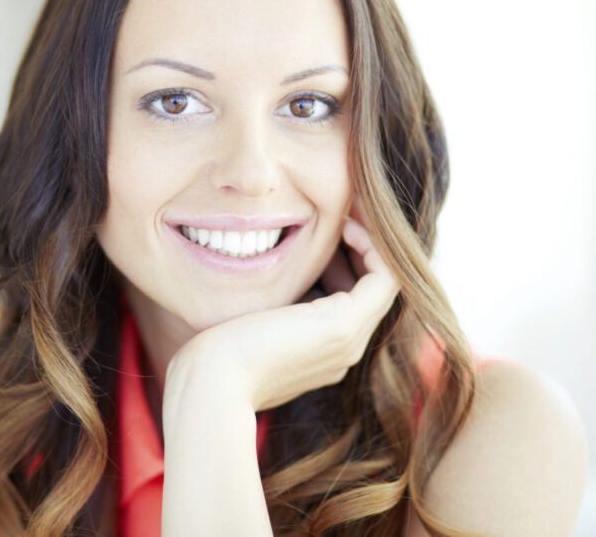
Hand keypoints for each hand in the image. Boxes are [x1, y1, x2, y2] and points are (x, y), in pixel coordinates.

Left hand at [165, 197, 399, 412]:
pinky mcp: (343, 325)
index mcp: (323, 352)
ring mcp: (348, 341)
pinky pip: (384, 277)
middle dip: (359, 247)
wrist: (211, 383)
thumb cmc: (214, 355)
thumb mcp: (248, 325)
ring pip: (383, 282)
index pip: (350, 298)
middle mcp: (344, 349)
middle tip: (342, 211)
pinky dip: (373, 246)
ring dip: (371, 242)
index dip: (344, 259)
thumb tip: (262, 278)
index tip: (324, 227)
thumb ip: (266, 308)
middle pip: (371, 289)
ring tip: (347, 211)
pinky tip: (345, 223)